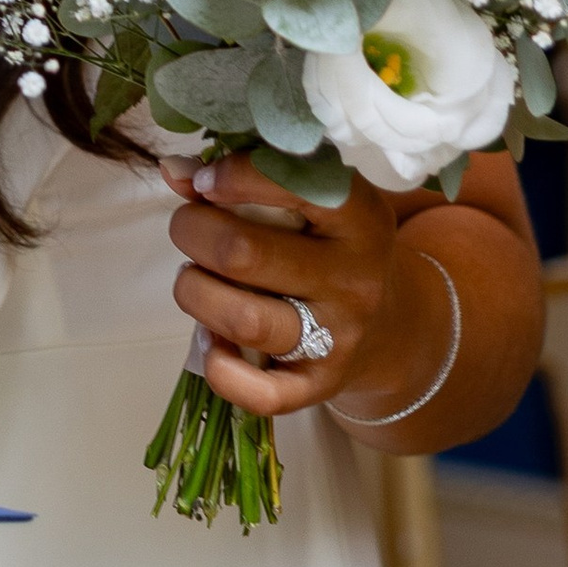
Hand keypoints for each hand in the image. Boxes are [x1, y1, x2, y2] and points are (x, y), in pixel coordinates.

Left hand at [161, 151, 434, 419]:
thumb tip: (176, 172)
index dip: (233, 177)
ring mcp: (339, 338)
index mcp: (360, 218)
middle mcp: (354, 280)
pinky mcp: (320, 387)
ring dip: (195, 292)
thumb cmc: (329, 246)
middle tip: (188, 227)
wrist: (391, 326)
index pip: (296, 186)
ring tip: (195, 278)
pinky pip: (262, 394)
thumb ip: (246, 179)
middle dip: (192, 232)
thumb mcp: (311, 202)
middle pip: (244, 254)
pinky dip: (221, 370)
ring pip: (243, 319)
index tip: (205, 181)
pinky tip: (210, 341)